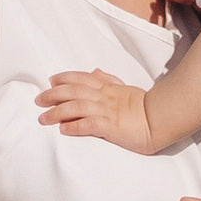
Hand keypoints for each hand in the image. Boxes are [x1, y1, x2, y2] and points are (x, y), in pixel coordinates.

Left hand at [39, 67, 155, 149]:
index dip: (65, 78)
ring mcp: (107, 111)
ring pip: (77, 107)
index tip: (51, 80)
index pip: (82, 79)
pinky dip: (75, 127)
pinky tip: (63, 130)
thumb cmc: (145, 106)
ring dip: (58, 112)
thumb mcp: (125, 88)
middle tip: (39, 100)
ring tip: (43, 118)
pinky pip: (89, 125)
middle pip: (73, 92)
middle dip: (53, 94)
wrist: (161, 119)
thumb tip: (95, 71)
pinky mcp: (111, 127)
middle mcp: (104, 97)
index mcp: (108, 88)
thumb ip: (109, 80)